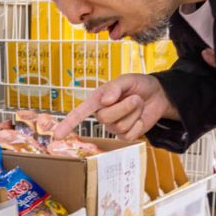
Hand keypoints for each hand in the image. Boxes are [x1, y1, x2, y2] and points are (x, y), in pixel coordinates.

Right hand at [52, 74, 178, 140]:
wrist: (158, 95)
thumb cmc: (139, 85)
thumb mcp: (127, 80)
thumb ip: (115, 88)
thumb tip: (105, 101)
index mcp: (97, 100)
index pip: (79, 113)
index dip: (67, 124)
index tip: (56, 135)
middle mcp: (102, 114)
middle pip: (105, 118)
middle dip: (124, 106)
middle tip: (135, 97)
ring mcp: (113, 127)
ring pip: (119, 126)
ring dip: (134, 113)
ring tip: (138, 104)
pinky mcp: (125, 135)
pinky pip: (129, 135)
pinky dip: (138, 124)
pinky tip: (140, 118)